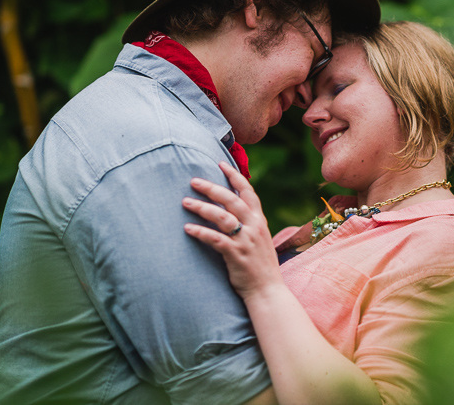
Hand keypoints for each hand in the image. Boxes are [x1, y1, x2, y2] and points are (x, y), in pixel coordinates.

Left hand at [182, 162, 283, 299]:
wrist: (268, 290)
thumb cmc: (259, 265)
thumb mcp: (259, 239)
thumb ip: (249, 223)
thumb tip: (232, 210)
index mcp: (260, 221)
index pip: (248, 192)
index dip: (234, 176)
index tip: (220, 163)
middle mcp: (255, 227)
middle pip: (232, 200)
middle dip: (212, 188)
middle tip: (193, 181)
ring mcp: (246, 241)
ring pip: (223, 217)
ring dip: (202, 207)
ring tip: (185, 202)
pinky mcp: (236, 255)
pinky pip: (216, 239)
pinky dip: (201, 232)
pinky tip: (187, 228)